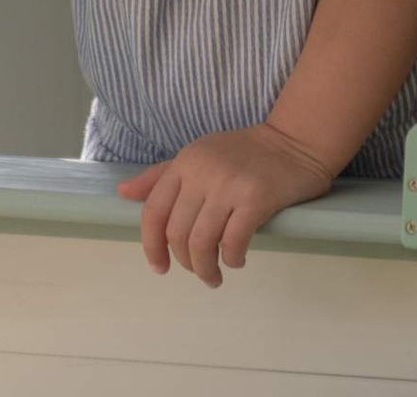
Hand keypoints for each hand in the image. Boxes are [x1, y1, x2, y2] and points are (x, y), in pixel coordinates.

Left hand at [115, 123, 334, 286]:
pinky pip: (233, 242)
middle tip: (199, 271)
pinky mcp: (255, 198)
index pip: (154, 211)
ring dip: (205, 269)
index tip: (160, 267)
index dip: (151, 246)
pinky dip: (232, 259)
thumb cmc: (243, 152)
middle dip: (185, 262)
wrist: (294, 141)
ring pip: (202, 243)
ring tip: (215, 275)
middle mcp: (202, 172)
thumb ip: (160, 176)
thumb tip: (123, 192)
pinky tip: (237, 260)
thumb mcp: (197, 155)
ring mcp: (228, 185)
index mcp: (185, 162)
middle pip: (177, 233)